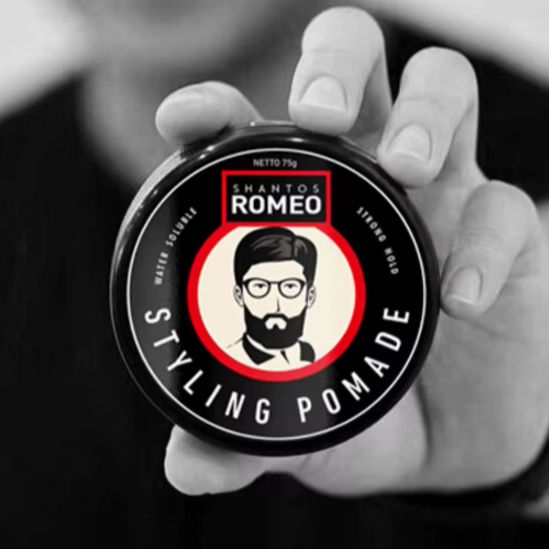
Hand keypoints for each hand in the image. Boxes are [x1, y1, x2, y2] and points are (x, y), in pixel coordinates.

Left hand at [155, 7, 548, 495]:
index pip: (253, 128)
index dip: (216, 106)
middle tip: (318, 117)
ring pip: (444, 95)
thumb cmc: (357, 404)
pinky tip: (462, 297)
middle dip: (334, 69)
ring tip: (407, 166)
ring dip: (425, 114)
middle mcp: (368, 183)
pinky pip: (506, 210)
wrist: (444, 438)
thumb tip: (186, 469)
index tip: (186, 120)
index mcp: (302, 209)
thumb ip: (240, 439)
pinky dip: (486, 242)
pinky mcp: (506, 238)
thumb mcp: (295, 418)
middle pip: (355, 67)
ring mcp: (442, 199)